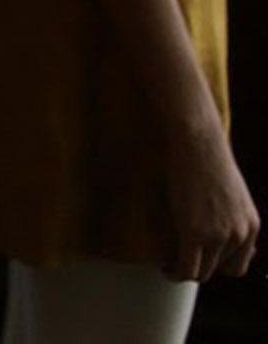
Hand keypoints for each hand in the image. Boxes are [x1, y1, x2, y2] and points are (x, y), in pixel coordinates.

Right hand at [159, 120, 258, 281]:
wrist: (195, 141)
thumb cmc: (205, 157)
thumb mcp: (229, 191)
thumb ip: (230, 214)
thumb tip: (217, 224)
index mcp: (251, 225)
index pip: (237, 264)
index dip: (216, 264)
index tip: (198, 257)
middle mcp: (240, 235)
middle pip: (220, 271)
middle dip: (199, 267)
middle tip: (179, 259)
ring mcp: (219, 236)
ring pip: (201, 273)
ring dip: (183, 271)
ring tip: (169, 264)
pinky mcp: (195, 233)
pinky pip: (186, 268)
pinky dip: (174, 272)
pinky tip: (164, 266)